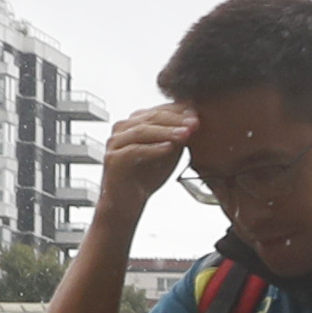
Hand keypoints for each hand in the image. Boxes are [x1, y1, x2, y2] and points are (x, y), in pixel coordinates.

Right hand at [98, 102, 201, 217]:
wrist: (127, 202)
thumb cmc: (147, 175)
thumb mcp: (168, 152)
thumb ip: (178, 137)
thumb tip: (195, 121)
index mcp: (134, 122)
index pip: (159, 110)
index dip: (179, 112)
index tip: (198, 116)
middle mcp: (122, 129)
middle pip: (151, 118)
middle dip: (175, 120)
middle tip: (195, 123)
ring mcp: (115, 143)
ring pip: (142, 131)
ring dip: (166, 132)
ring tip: (185, 134)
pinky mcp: (113, 159)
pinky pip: (134, 150)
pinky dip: (153, 148)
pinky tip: (169, 148)